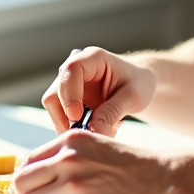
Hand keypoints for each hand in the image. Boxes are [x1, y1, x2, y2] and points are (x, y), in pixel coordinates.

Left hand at [11, 130, 175, 193]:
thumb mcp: (93, 144)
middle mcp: (67, 160)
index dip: (26, 176)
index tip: (32, 186)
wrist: (158, 180)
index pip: (27, 161)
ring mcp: (74, 186)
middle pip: (22, 182)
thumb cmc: (126, 164)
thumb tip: (32, 171)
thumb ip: (65, 154)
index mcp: (70, 141)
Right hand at [41, 46, 156, 135]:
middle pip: (56, 92)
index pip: (71, 70)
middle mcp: (75, 67)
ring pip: (54, 107)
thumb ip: (113, 112)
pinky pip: (61, 115)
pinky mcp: (67, 97)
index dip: (70, 95)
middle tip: (89, 134)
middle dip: (68, 118)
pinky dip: (75, 127)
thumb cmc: (138, 83)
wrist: (138, 83)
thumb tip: (94, 132)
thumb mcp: (133, 97)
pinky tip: (97, 126)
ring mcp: (68, 83)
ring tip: (100, 129)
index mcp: (93, 58)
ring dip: (71, 125)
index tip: (78, 117)